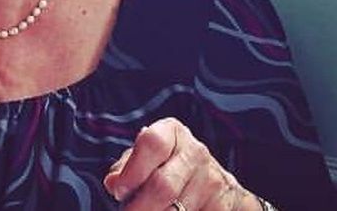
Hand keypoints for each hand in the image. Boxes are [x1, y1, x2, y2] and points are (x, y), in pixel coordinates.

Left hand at [102, 117, 255, 209]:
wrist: (215, 185)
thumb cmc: (167, 167)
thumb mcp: (146, 158)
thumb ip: (126, 168)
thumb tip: (112, 183)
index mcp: (172, 132)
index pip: (152, 143)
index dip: (132, 170)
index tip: (118, 191)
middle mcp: (195, 152)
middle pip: (163, 185)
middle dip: (140, 206)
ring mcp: (212, 179)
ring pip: (178, 210)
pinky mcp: (223, 205)